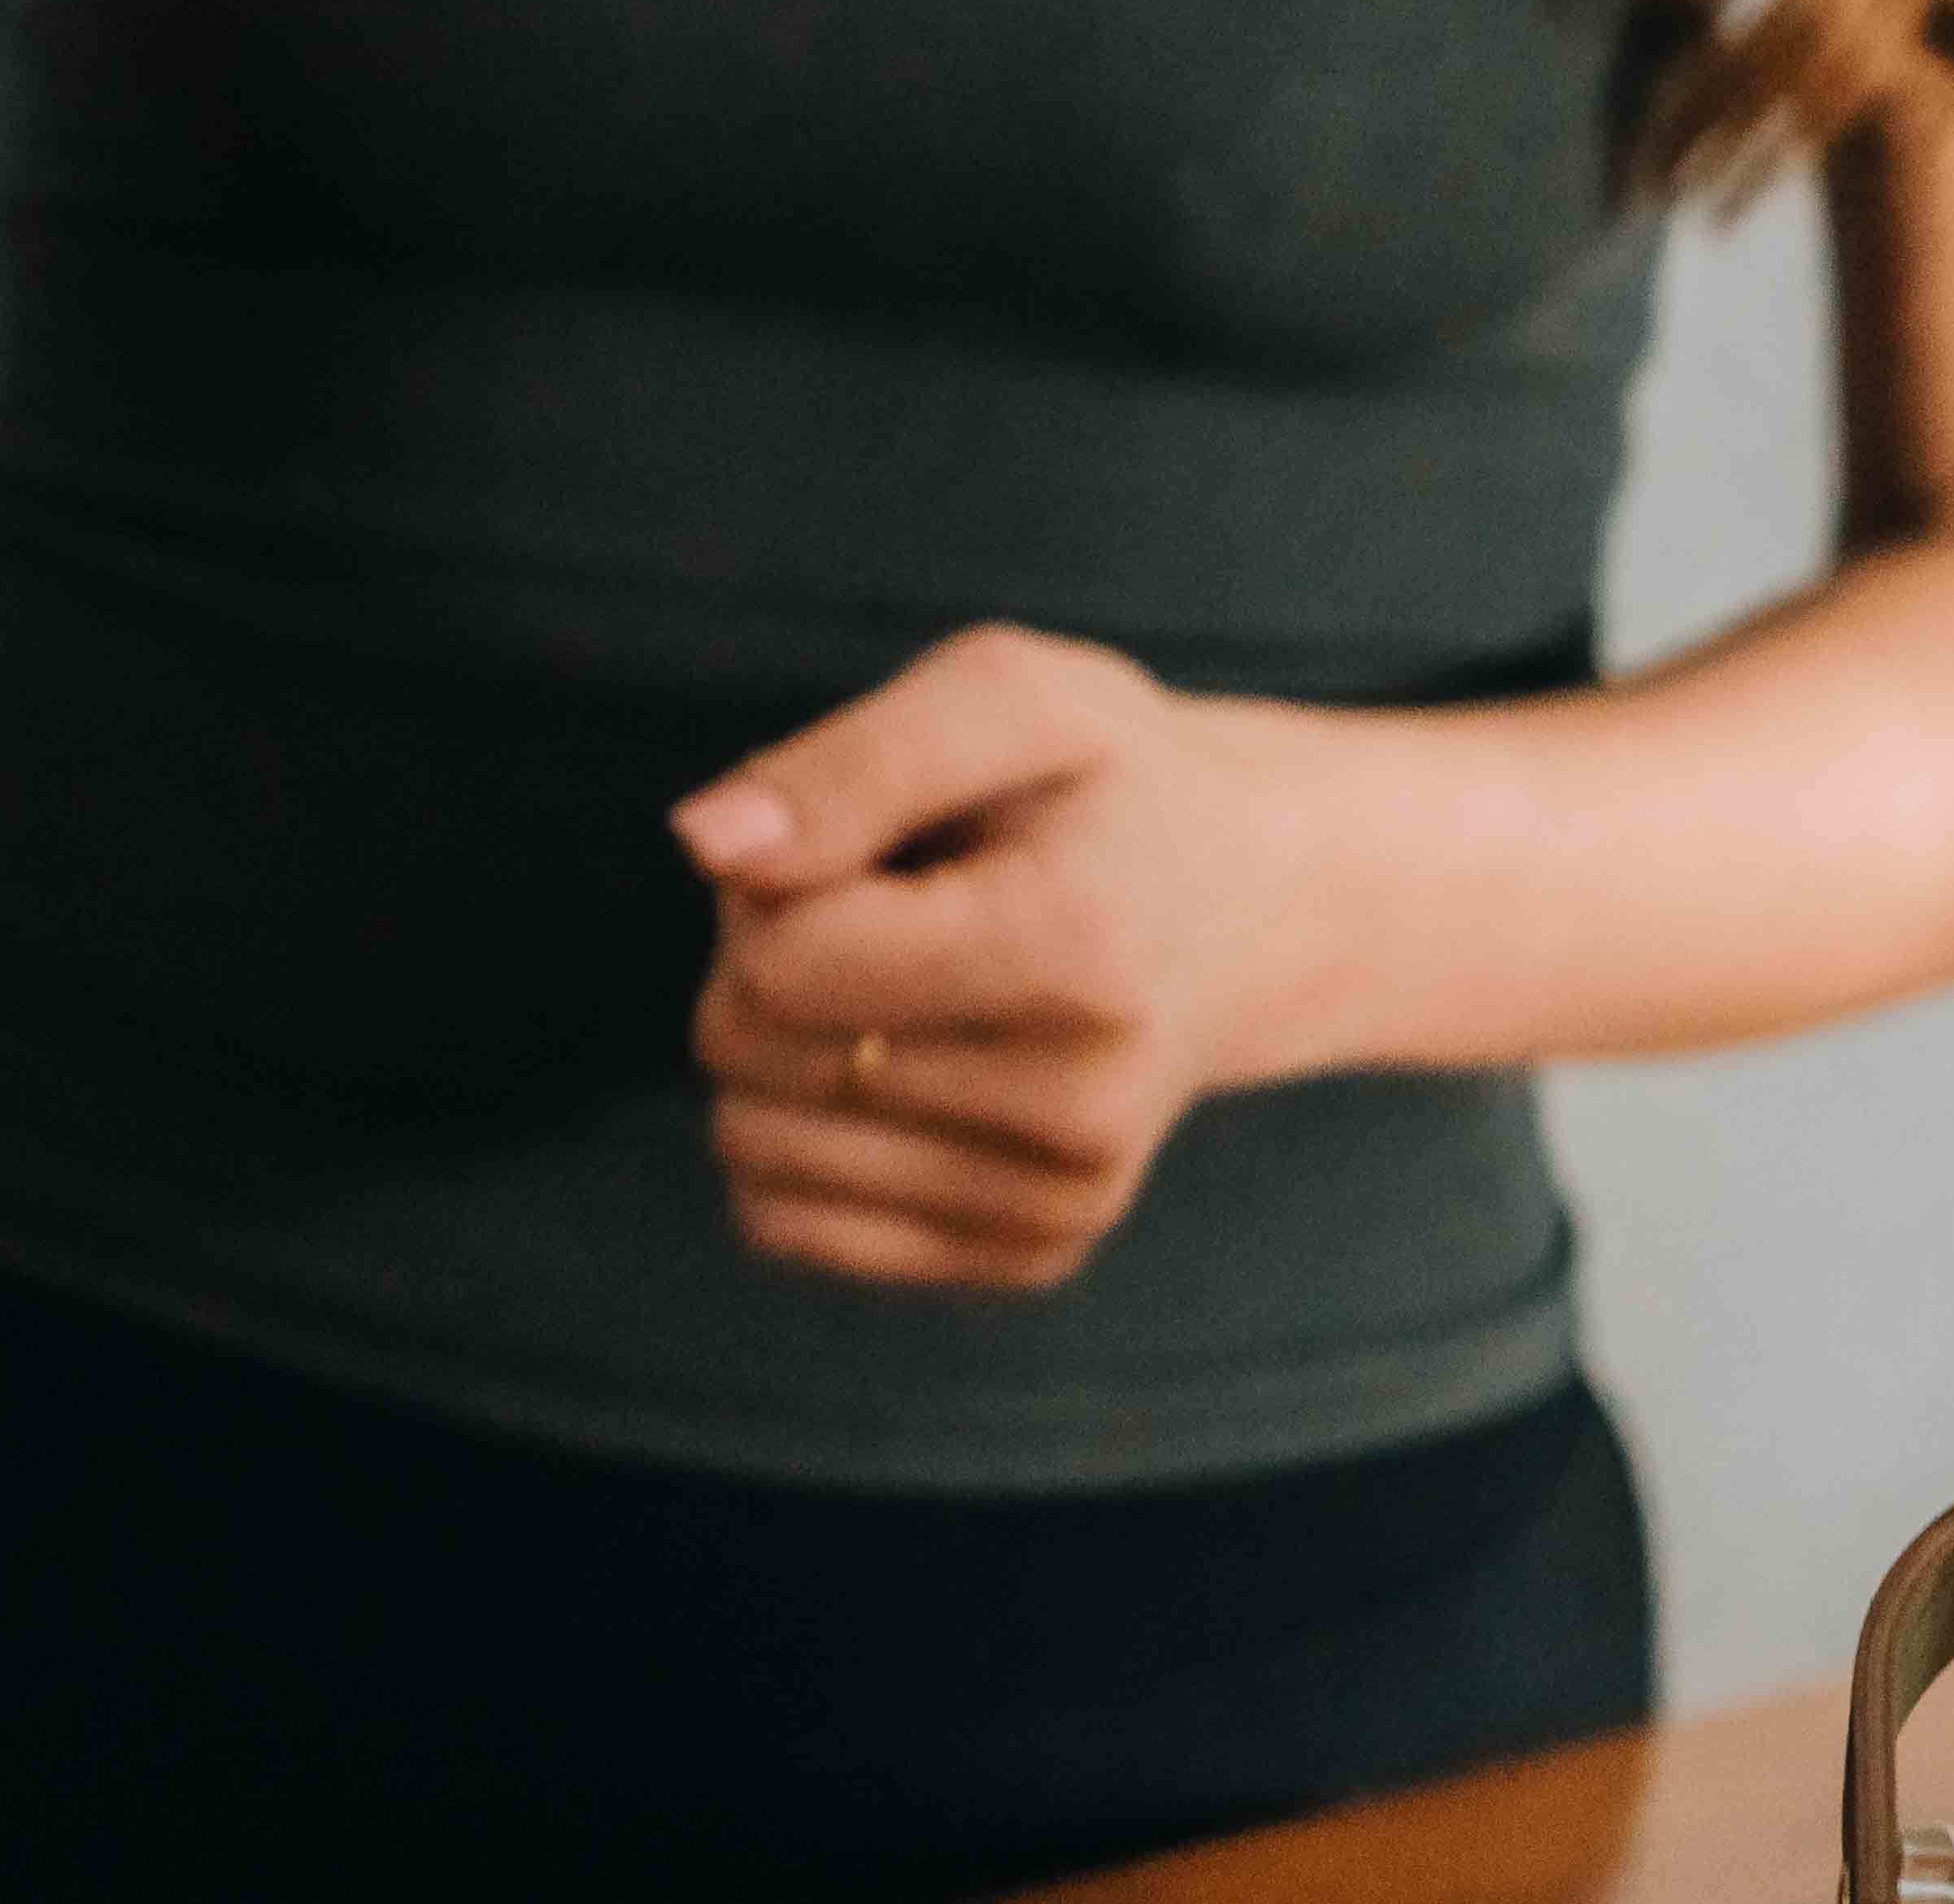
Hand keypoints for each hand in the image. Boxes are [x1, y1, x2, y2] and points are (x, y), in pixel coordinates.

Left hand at [669, 628, 1354, 1294]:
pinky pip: (781, 1221)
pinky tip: (908, 1063)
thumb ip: (853, 762)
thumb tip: (707, 843)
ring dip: (778, 1045)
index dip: (771, 882)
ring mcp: (1058, 1202)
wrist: (1246, 909)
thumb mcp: (1009, 696)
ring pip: (746, 1141)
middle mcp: (1081, 1109)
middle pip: (746, 1046)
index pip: (779, 963)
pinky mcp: (1023, 1257)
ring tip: (905, 978)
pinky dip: (797, 1134)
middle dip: (761, 957)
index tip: (866, 847)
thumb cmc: (1102, 785)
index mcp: (1080, 952)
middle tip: (887, 905)